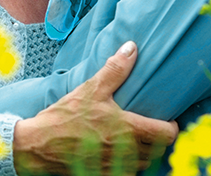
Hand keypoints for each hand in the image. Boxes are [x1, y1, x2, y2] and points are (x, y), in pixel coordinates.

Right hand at [13, 41, 177, 174]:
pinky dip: (126, 165)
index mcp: (126, 129)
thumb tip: (132, 48)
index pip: (166, 136)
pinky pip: (124, 174)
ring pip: (142, 166)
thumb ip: (115, 69)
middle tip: (153, 127)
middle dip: (158, 141)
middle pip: (157, 153)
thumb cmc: (65, 117)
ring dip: (144, 154)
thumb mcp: (91, 88)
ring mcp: (113, 168)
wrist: (38, 146)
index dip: (172, 128)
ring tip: (137, 138)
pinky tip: (118, 152)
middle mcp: (124, 152)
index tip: (168, 120)